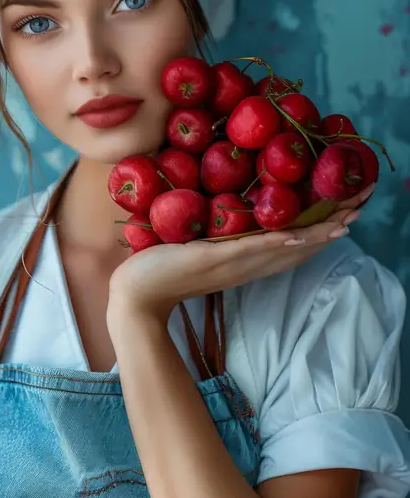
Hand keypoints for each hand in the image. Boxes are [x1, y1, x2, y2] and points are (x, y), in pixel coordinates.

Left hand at [107, 183, 374, 325]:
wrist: (135, 295)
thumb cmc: (162, 267)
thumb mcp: (199, 246)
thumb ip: (217, 232)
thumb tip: (224, 205)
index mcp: (246, 261)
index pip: (294, 245)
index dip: (324, 229)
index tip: (349, 209)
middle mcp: (247, 265)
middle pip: (302, 246)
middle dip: (333, 225)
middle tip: (362, 203)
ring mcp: (234, 264)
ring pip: (286, 248)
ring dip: (319, 232)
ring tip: (348, 215)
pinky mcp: (213, 258)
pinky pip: (253, 249)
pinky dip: (278, 242)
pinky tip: (301, 235)